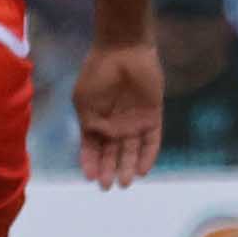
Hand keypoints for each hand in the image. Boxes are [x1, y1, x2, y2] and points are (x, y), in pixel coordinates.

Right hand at [72, 40, 162, 187]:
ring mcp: (134, 121)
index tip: (90, 177)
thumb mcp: (84, 101)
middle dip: (109, 169)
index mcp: (96, 120)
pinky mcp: (152, 116)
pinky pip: (152, 140)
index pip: (92, 147)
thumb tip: (97, 140)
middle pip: (113, 152)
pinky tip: (142, 170)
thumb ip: (90, 124)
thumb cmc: (98, 74)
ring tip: (124, 182)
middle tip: (107, 186)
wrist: (123, 51)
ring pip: (131, 150)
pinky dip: (147, 155)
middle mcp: (116, 124)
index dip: (90, 162)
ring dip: (127, 166)